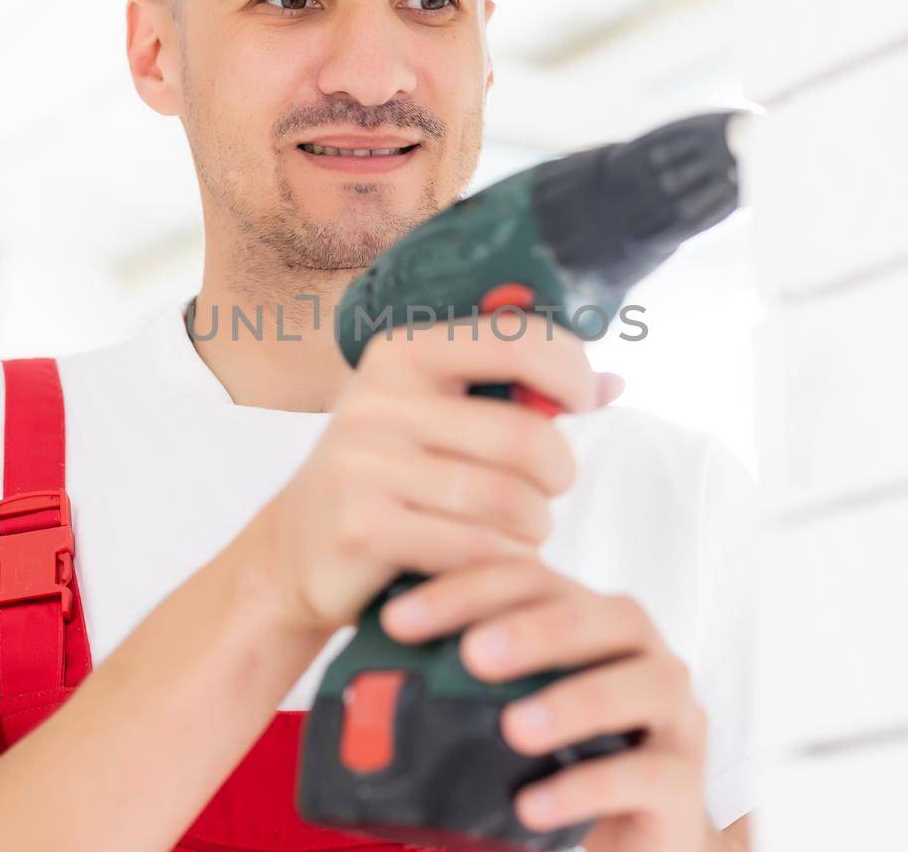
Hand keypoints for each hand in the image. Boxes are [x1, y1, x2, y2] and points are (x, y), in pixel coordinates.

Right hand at [246, 314, 620, 633]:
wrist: (292, 552)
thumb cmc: (388, 478)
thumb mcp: (436, 418)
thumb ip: (519, 396)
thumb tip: (615, 383)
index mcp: (403, 352)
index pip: (517, 340)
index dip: (573, 371)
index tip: (587, 401)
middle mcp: (378, 400)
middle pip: (526, 438)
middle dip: (558, 475)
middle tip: (547, 493)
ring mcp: (365, 464)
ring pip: (507, 502)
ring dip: (533, 529)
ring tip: (518, 533)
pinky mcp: (363, 527)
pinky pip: (474, 550)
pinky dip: (503, 566)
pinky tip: (496, 566)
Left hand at [380, 558, 712, 851]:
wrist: (639, 833)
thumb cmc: (565, 757)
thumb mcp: (515, 708)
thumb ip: (469, 683)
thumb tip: (365, 681)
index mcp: (593, 620)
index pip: (533, 580)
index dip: (467, 589)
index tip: (397, 619)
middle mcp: (643, 653)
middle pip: (600, 617)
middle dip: (536, 629)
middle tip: (471, 655)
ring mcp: (676, 714)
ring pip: (642, 686)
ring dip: (576, 701)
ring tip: (514, 728)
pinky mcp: (686, 781)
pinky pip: (646, 775)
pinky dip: (587, 787)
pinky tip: (531, 804)